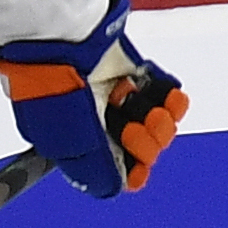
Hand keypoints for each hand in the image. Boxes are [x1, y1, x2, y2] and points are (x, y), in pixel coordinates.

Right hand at [0, 0, 189, 198]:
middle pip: (146, 150)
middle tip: (128, 125)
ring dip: (158, 118)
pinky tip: (164, 97)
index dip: (135, 170)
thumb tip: (125, 185)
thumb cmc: (55, 92)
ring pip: (161, 125)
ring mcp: (122, 101)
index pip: (119, 170)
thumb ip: (99, 171)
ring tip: (135, 102)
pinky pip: (170, 97)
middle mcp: (102, 125)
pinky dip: (172, 99)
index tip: (139, 166)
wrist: (64, 42)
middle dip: (146, 141)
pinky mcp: (139, 77)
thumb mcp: (71, 143)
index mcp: (79, 146)